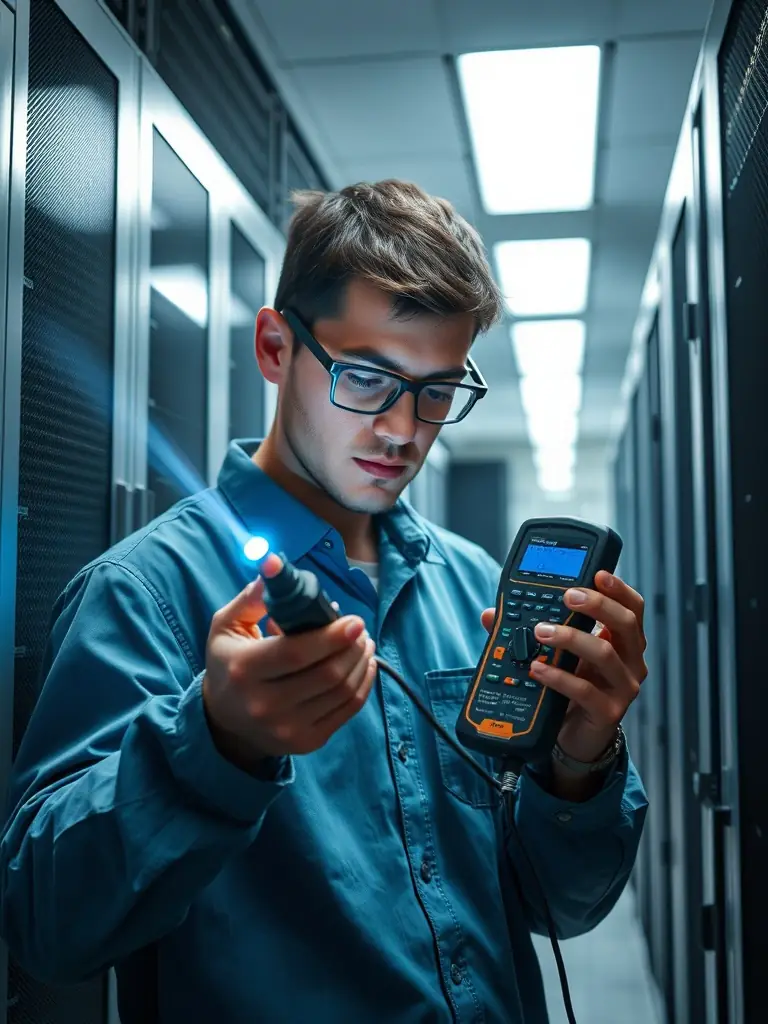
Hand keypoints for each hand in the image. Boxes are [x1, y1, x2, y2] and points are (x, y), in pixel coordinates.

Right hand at [203, 554, 376, 769]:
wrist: (224, 722)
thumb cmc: (229, 663)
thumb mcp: (226, 626)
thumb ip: (252, 597)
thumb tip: (276, 565)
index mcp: (244, 670)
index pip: (296, 653)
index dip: (331, 636)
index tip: (355, 619)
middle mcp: (265, 705)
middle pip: (326, 674)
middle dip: (352, 647)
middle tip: (360, 628)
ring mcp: (288, 728)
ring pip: (342, 692)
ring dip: (361, 662)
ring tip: (364, 643)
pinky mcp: (306, 742)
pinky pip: (347, 710)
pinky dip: (363, 684)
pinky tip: (364, 665)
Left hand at [481, 571, 646, 764]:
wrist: (574, 735)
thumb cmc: (570, 687)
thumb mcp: (554, 653)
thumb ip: (526, 631)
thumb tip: (490, 615)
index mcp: (621, 640)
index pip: (631, 607)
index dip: (618, 588)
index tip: (598, 574)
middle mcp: (629, 661)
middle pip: (626, 623)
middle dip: (597, 605)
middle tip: (567, 597)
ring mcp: (622, 687)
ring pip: (606, 654)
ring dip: (571, 638)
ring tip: (542, 632)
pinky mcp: (608, 712)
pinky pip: (585, 691)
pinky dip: (559, 677)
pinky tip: (538, 669)